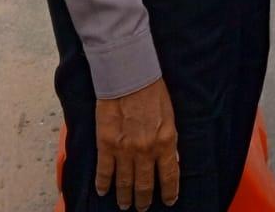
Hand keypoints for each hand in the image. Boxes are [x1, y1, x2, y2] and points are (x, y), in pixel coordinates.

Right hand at [94, 78, 178, 210]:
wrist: (129, 76)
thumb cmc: (152, 92)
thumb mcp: (170, 117)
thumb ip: (169, 140)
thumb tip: (171, 160)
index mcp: (165, 142)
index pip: (169, 176)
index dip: (169, 192)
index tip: (168, 201)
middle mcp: (146, 151)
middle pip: (145, 184)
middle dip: (144, 200)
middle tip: (142, 208)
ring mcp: (124, 150)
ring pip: (124, 183)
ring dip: (125, 197)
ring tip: (125, 205)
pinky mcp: (106, 145)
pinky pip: (104, 172)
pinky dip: (103, 184)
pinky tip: (103, 191)